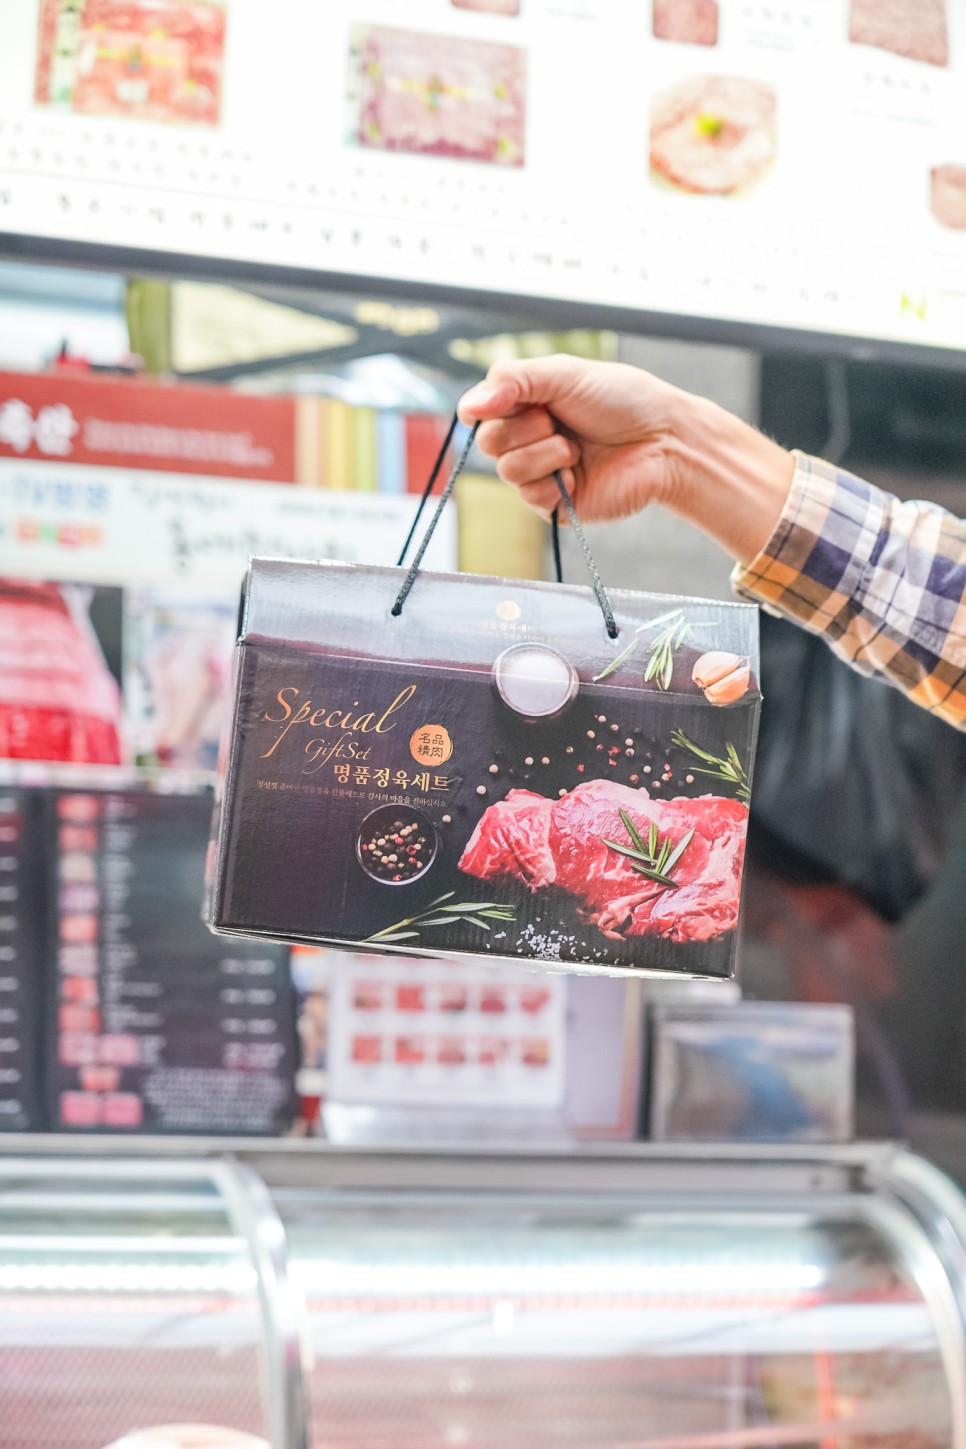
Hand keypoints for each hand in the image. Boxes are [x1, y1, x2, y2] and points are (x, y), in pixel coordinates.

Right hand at [458, 355, 795, 564]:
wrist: (665, 440)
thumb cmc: (624, 400)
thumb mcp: (564, 374)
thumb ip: (511, 381)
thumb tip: (466, 407)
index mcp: (528, 405)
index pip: (481, 410)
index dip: (489, 406)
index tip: (511, 399)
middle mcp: (529, 440)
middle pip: (488, 442)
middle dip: (524, 428)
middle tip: (558, 421)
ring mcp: (541, 474)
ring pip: (506, 471)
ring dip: (544, 453)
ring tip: (576, 448)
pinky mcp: (555, 506)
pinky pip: (529, 497)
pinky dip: (554, 480)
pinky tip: (578, 471)